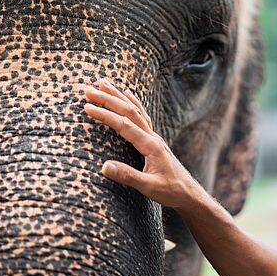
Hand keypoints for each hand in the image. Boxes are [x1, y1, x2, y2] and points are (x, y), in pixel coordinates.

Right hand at [83, 78, 199, 209]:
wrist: (189, 193)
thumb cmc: (171, 191)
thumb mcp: (149, 187)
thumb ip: (128, 176)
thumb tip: (104, 166)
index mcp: (150, 145)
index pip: (124, 125)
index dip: (105, 115)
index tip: (87, 107)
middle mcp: (153, 137)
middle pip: (129, 111)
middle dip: (108, 99)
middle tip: (88, 89)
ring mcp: (154, 137)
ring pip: (135, 110)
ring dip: (118, 95)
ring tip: (103, 82)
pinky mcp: (153, 141)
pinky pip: (141, 116)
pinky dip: (132, 103)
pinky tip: (127, 94)